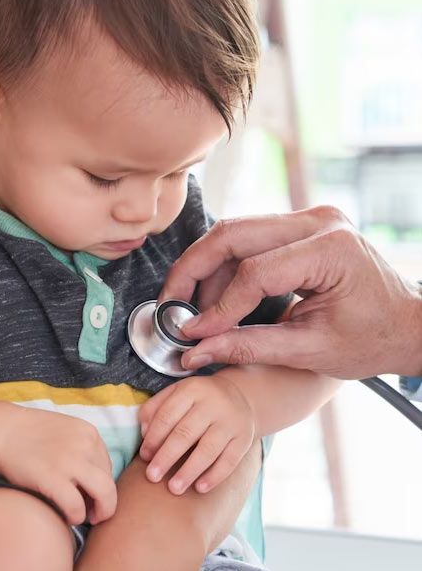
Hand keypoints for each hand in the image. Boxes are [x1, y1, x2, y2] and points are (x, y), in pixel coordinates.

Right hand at [0, 404, 116, 525]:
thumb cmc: (27, 434)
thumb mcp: (63, 431)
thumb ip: (81, 449)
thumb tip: (94, 481)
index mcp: (89, 432)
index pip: (107, 466)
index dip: (99, 484)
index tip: (87, 494)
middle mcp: (85, 444)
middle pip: (110, 482)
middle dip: (106, 502)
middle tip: (93, 513)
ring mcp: (70, 461)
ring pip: (105, 494)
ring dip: (100, 512)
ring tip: (86, 517)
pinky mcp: (53, 478)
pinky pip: (77, 506)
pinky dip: (75, 516)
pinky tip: (66, 516)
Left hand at [138, 375, 254, 494]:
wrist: (238, 395)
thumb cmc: (197, 400)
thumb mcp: (175, 393)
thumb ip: (155, 408)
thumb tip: (144, 433)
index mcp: (191, 390)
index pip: (168, 415)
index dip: (154, 437)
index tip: (144, 456)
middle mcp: (213, 403)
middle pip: (186, 433)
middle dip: (166, 457)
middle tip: (152, 476)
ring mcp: (231, 421)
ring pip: (208, 449)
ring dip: (189, 471)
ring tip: (174, 488)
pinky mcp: (245, 438)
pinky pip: (230, 460)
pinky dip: (214, 476)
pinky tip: (200, 488)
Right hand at [160, 206, 421, 378]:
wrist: (407, 324)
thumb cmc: (372, 339)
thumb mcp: (310, 350)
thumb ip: (248, 347)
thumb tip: (197, 351)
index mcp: (330, 249)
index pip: (254, 272)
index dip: (218, 306)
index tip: (193, 334)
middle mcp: (318, 221)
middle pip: (232, 234)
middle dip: (193, 270)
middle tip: (172, 305)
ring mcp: (308, 219)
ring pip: (234, 234)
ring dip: (207, 270)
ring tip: (200, 312)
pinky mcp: (299, 228)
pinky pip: (248, 240)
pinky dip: (226, 268)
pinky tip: (219, 299)